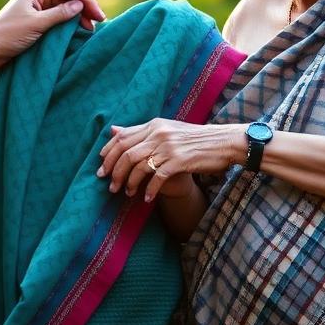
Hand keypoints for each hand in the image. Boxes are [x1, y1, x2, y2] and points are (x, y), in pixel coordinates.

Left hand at [0, 0, 104, 68]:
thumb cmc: (8, 35)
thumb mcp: (36, 24)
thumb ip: (59, 14)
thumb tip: (79, 5)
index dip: (86, 0)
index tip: (98, 16)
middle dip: (84, 9)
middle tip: (97, 25)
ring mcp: (36, 10)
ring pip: (64, 9)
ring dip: (78, 18)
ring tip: (89, 31)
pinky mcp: (35, 23)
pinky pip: (57, 20)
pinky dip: (68, 26)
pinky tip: (77, 34)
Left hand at [97, 118, 242, 201]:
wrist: (223, 142)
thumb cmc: (194, 138)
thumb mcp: (167, 130)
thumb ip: (140, 132)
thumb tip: (113, 130)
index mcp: (154, 124)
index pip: (122, 138)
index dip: (108, 154)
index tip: (102, 167)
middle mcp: (159, 133)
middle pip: (126, 153)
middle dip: (115, 172)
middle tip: (110, 186)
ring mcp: (169, 147)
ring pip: (139, 166)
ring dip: (130, 183)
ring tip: (127, 194)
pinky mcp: (179, 161)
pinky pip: (157, 177)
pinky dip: (149, 190)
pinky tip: (146, 199)